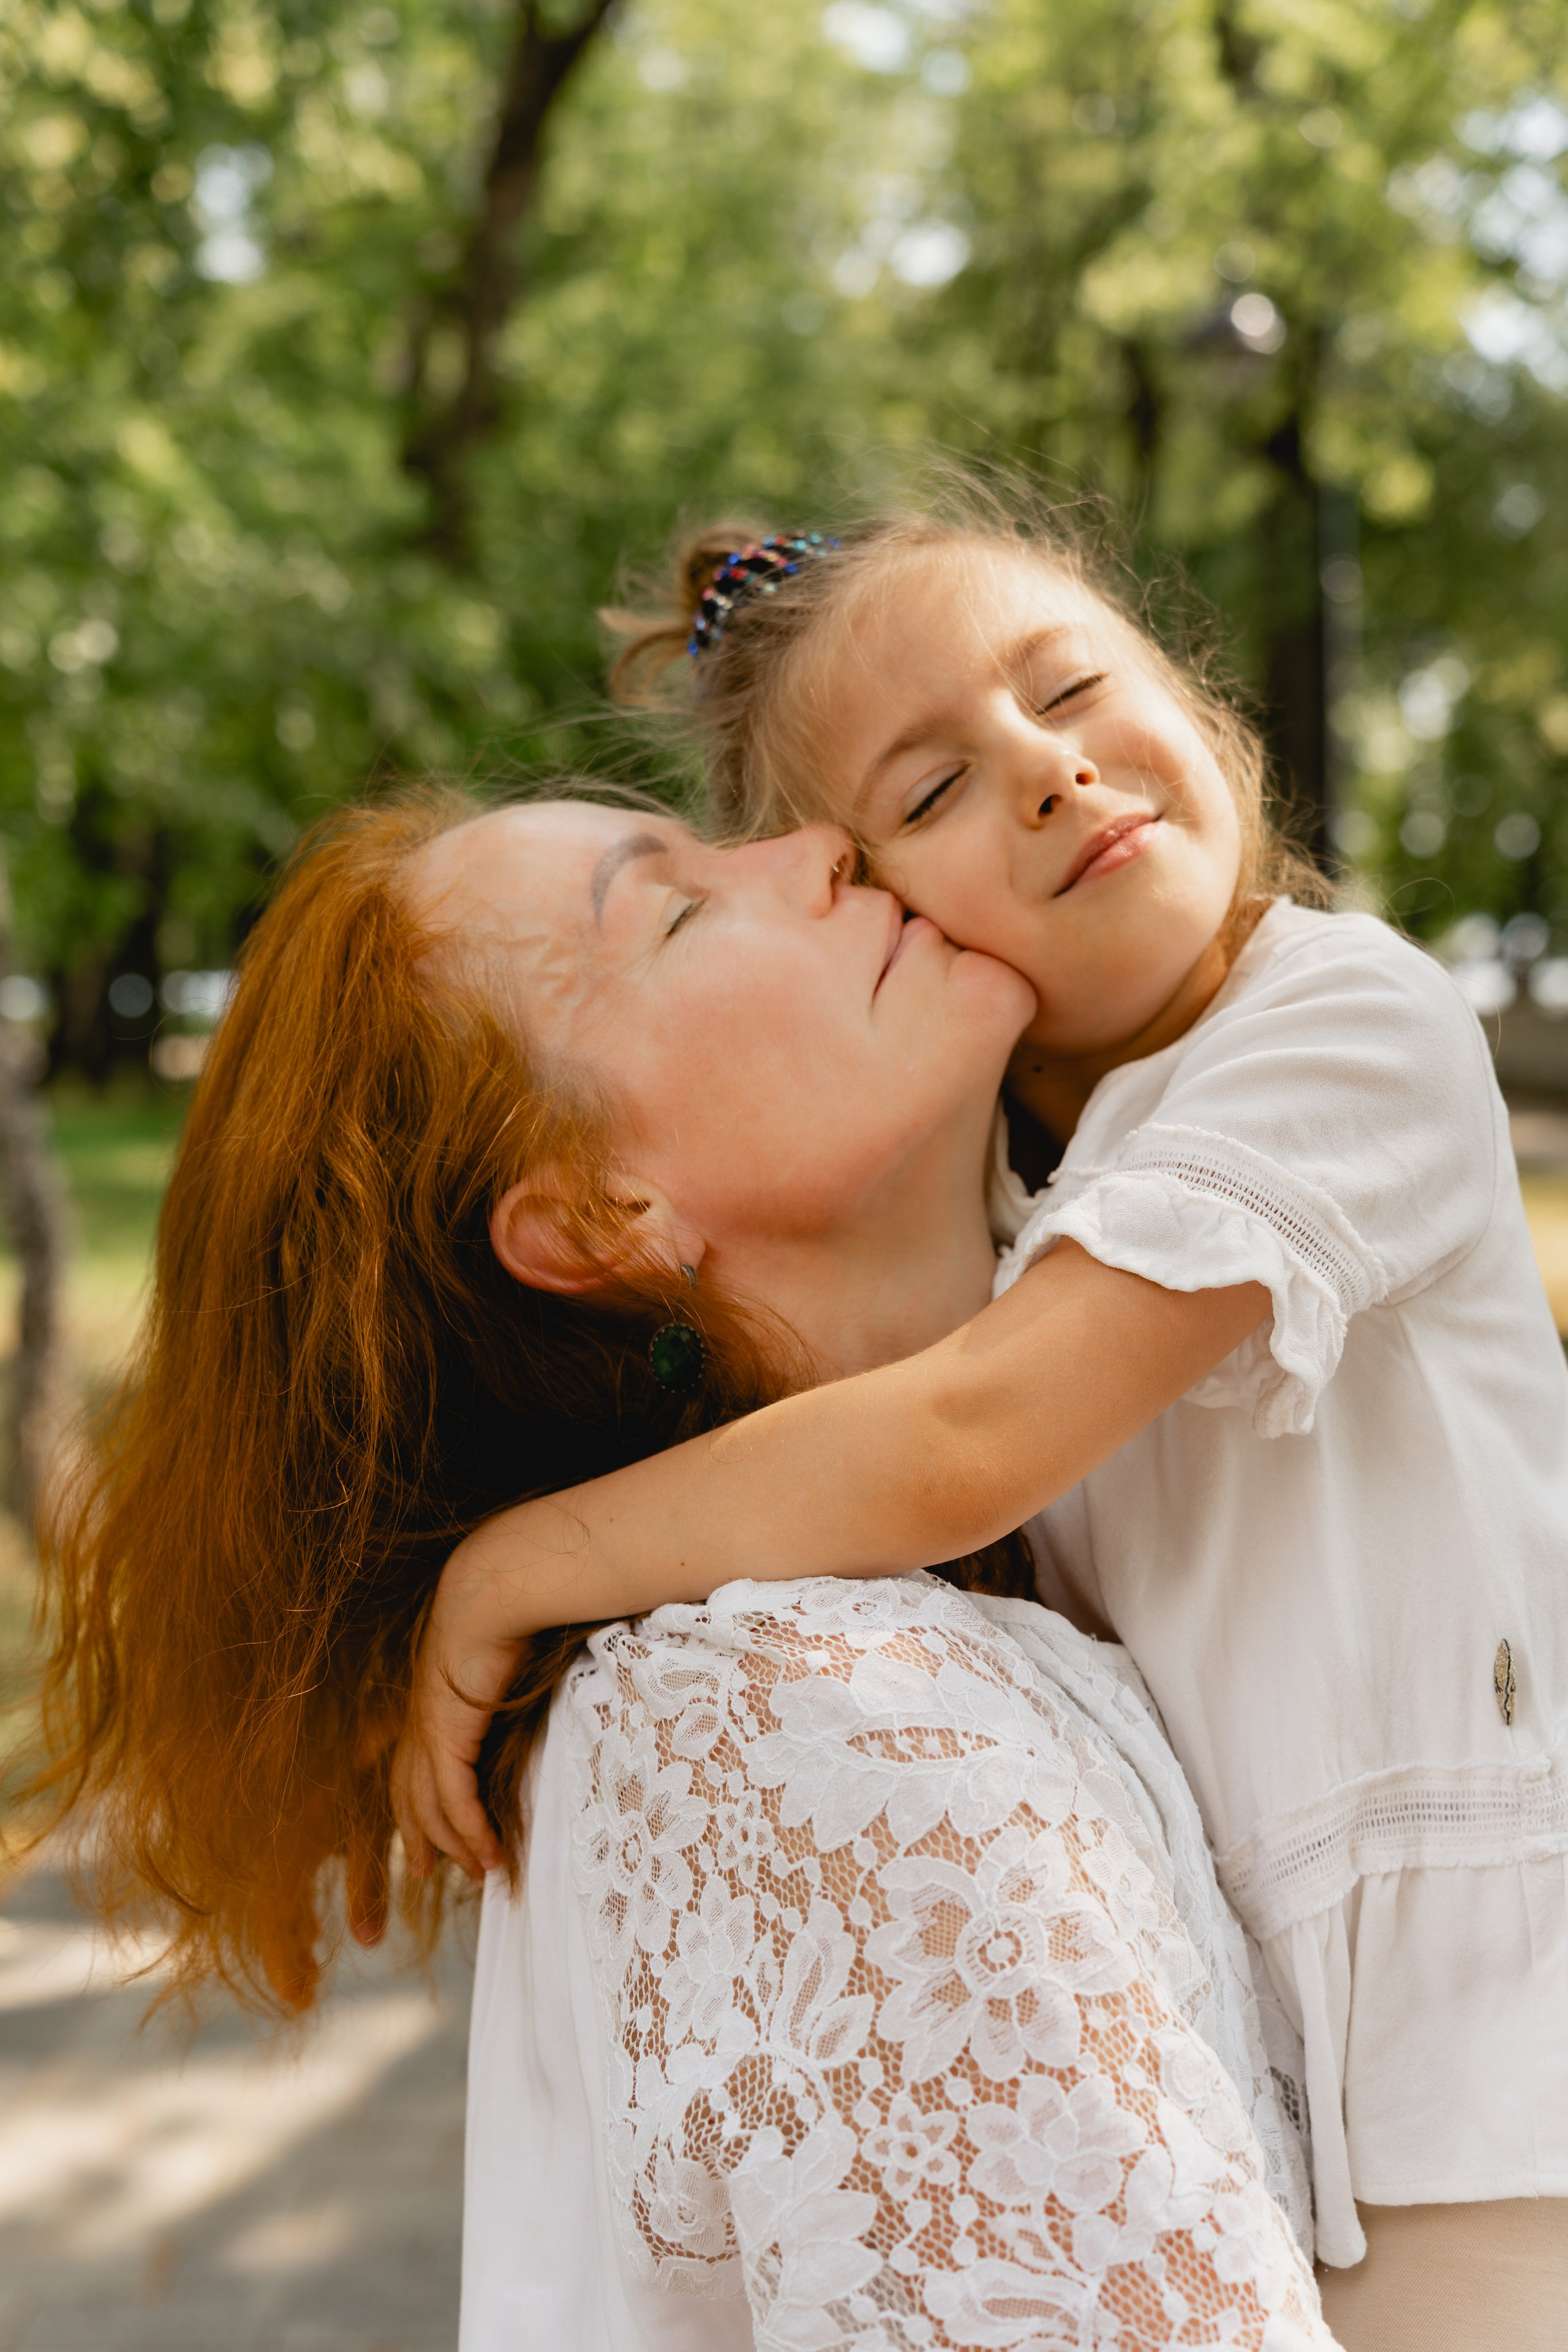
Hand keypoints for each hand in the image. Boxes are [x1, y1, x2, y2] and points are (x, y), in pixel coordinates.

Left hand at [391, 1525, 526, 1882]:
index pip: (415, 1762)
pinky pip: (453, 1799)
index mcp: (434, 1697)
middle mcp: (422, 1717)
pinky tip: (486, 1854)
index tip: (433, 1829)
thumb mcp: (511, 1651)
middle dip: (417, 1835)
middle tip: (428, 1870)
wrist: (497, 1585)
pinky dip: (468, 1831)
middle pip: (407, 1792)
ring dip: (451, 1844)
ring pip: (427, 1805)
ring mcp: (429, 1727)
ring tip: (476, 1871)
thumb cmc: (513, 1607)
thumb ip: (514, 1679)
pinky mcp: (446, 1735)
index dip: (419, 1799)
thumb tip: (536, 1684)